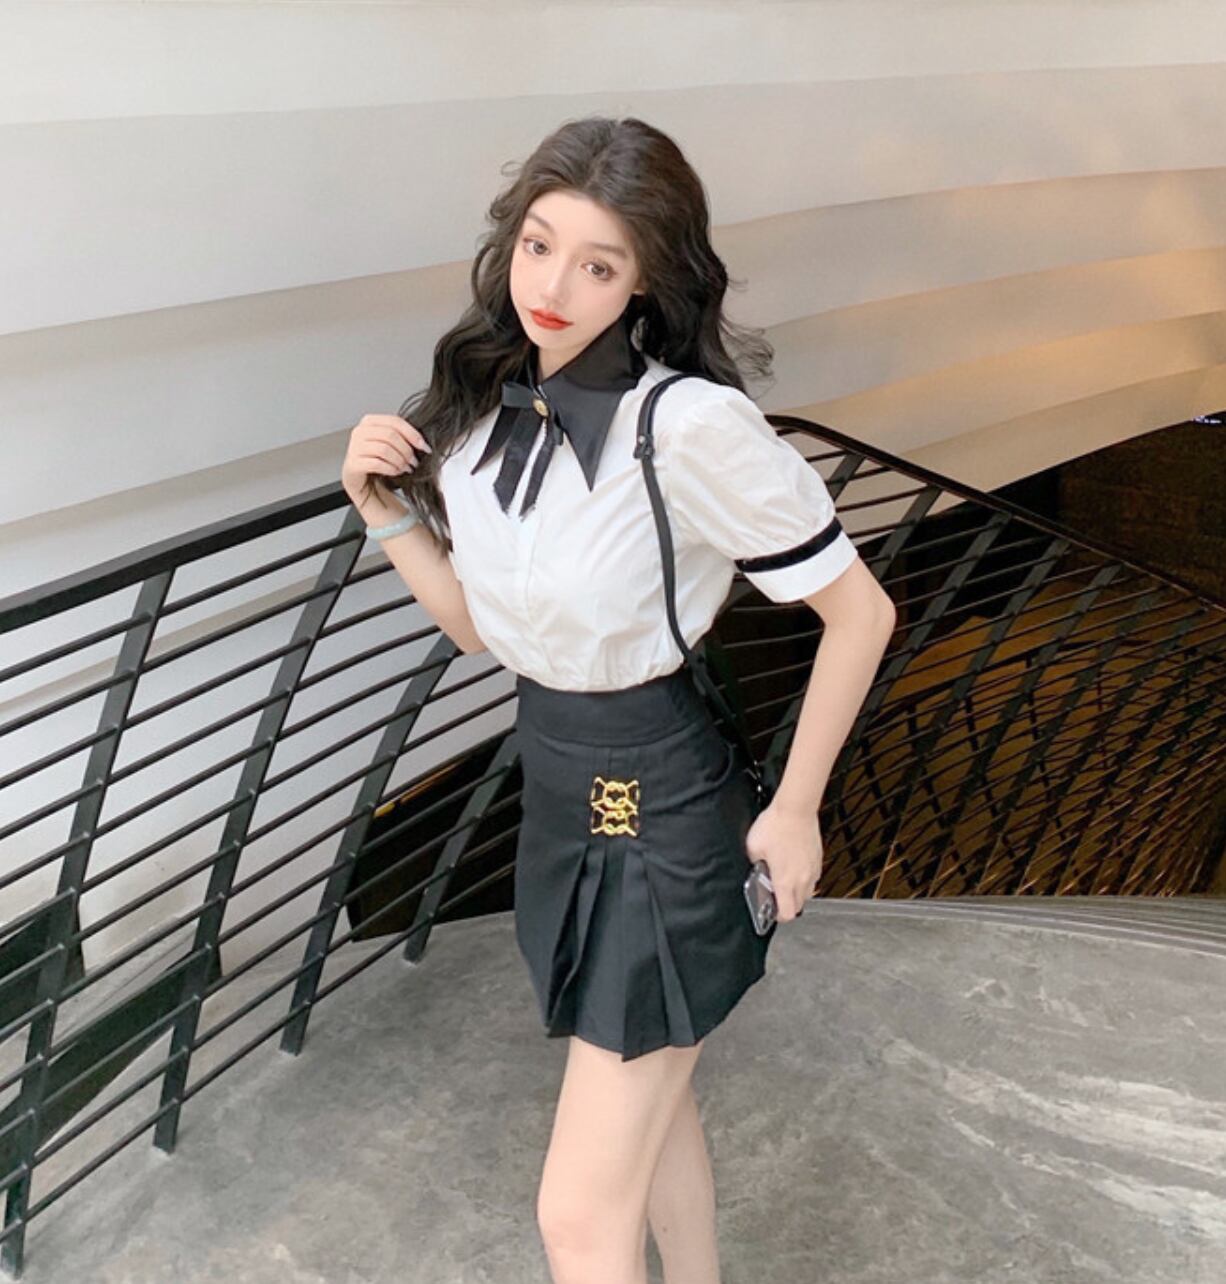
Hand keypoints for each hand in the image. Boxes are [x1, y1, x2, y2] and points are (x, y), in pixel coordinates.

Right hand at [341, 413, 432, 507]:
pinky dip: (391, 469)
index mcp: (370, 421)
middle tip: (414, 461)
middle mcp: (360, 432)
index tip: (424, 447)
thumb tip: (422, 442)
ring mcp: (354, 447)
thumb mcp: (390, 444)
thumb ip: (402, 437)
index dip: (413, 434)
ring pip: (384, 449)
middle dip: (407, 450)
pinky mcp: (353, 464)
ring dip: (400, 461)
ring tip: (406, 468)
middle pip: (390, 435)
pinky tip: (396, 472)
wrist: (361, 479)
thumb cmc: (377, 459)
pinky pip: (377, 464)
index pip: (395, 421)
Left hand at [745, 801, 822, 922]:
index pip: (787, 914)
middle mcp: (802, 879)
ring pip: (807, 893)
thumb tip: (756, 871)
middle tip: (774, 892)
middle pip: (798, 906)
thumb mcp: (753, 847)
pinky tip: (793, 866)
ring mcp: (812, 870)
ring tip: (784, 878)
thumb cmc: (776, 826)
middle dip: (786, 904)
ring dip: (796, 892)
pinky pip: (812, 878)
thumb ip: (754, 865)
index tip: (770, 910)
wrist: (796, 809)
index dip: (777, 916)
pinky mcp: (818, 860)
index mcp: (785, 881)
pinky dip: (804, 878)